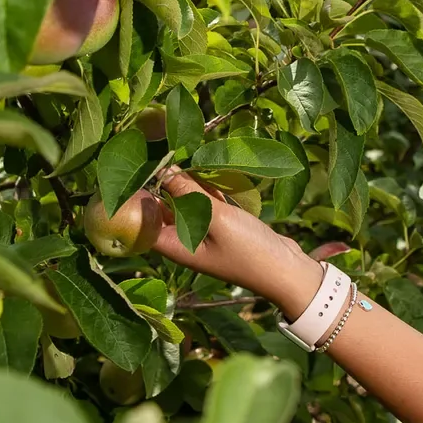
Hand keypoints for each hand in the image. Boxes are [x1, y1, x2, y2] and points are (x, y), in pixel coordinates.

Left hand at [137, 168, 324, 310]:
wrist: (287, 271)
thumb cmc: (248, 251)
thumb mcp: (216, 218)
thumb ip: (189, 194)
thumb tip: (164, 170)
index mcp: (176, 246)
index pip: (144, 223)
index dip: (137, 199)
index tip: (135, 171)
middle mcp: (186, 239)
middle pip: (165, 209)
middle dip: (162, 183)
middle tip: (160, 152)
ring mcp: (205, 232)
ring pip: (187, 202)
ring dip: (186, 181)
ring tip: (180, 151)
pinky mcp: (224, 224)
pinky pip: (208, 202)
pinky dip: (206, 186)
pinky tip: (204, 164)